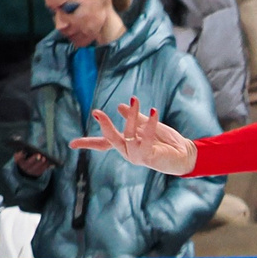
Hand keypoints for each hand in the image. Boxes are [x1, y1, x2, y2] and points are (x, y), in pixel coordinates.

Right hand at [13, 144, 51, 177]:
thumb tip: (19, 138)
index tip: (23, 151)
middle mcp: (24, 167)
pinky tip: (51, 163)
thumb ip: (21, 146)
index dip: (20, 155)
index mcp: (19, 160)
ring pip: (36, 168)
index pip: (18, 158)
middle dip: (34, 159)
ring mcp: (31, 171)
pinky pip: (43, 170)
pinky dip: (47, 166)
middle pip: (29, 164)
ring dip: (41, 163)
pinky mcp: (37, 173)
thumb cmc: (25, 155)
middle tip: (38, 154)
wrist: (26, 166)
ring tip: (45, 158)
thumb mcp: (22, 151)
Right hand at [75, 96, 198, 175]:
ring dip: (132, 117)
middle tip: (97, 112)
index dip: (88, 143)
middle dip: (104, 125)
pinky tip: (154, 111)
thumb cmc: (166, 141)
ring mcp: (137, 156)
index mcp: (125, 145)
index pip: (103, 143)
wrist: (185, 154)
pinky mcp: (149, 157)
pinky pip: (147, 138)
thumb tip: (121, 106)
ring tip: (135, 100)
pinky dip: (150, 124)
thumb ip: (136, 118)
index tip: (71, 144)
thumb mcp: (148, 126)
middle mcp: (128, 152)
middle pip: (110, 139)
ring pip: (128, 135)